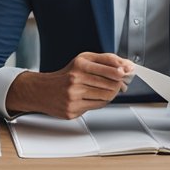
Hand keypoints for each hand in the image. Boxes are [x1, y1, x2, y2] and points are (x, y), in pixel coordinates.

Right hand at [6, 52, 135, 119]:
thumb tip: (126, 65)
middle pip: (110, 84)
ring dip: (112, 94)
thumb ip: (105, 60)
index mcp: (80, 64)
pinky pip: (97, 106)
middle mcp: (76, 79)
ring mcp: (74, 96)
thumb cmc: (65, 75)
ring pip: (106, 97)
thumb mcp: (83, 60)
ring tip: (109, 90)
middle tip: (122, 83)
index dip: (122, 72)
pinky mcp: (73, 109)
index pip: (110, 68)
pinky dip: (101, 102)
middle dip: (119, 84)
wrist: (42, 90)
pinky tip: (96, 97)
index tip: (127, 72)